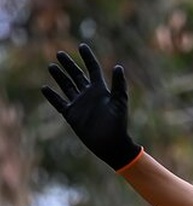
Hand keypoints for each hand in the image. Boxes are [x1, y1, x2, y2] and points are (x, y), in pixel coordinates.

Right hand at [42, 43, 140, 169]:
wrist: (111, 144)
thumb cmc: (118, 124)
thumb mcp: (119, 102)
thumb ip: (119, 85)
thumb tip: (118, 66)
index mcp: (101, 90)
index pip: (93, 69)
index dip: (88, 57)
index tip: (82, 46)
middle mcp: (89, 95)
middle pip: (77, 75)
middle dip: (69, 64)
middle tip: (60, 53)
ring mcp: (80, 104)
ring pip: (67, 86)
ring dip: (59, 77)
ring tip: (51, 66)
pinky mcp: (72, 115)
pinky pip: (59, 103)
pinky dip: (52, 96)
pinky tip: (44, 88)